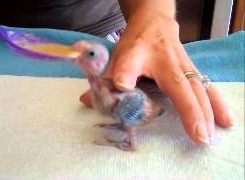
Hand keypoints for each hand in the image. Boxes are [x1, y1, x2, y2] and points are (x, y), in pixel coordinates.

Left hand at [80, 11, 232, 143]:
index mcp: (153, 59)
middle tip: (200, 137)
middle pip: (187, 88)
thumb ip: (107, 77)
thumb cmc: (137, 41)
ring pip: (201, 88)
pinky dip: (217, 104)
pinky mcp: (194, 71)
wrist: (155, 23)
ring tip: (215, 133)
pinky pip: (207, 87)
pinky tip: (226, 120)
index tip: (141, 97)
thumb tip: (88, 101)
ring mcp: (187, 67)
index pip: (151, 75)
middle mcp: (175, 64)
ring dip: (210, 111)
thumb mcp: (120, 55)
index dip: (139, 82)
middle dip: (194, 112)